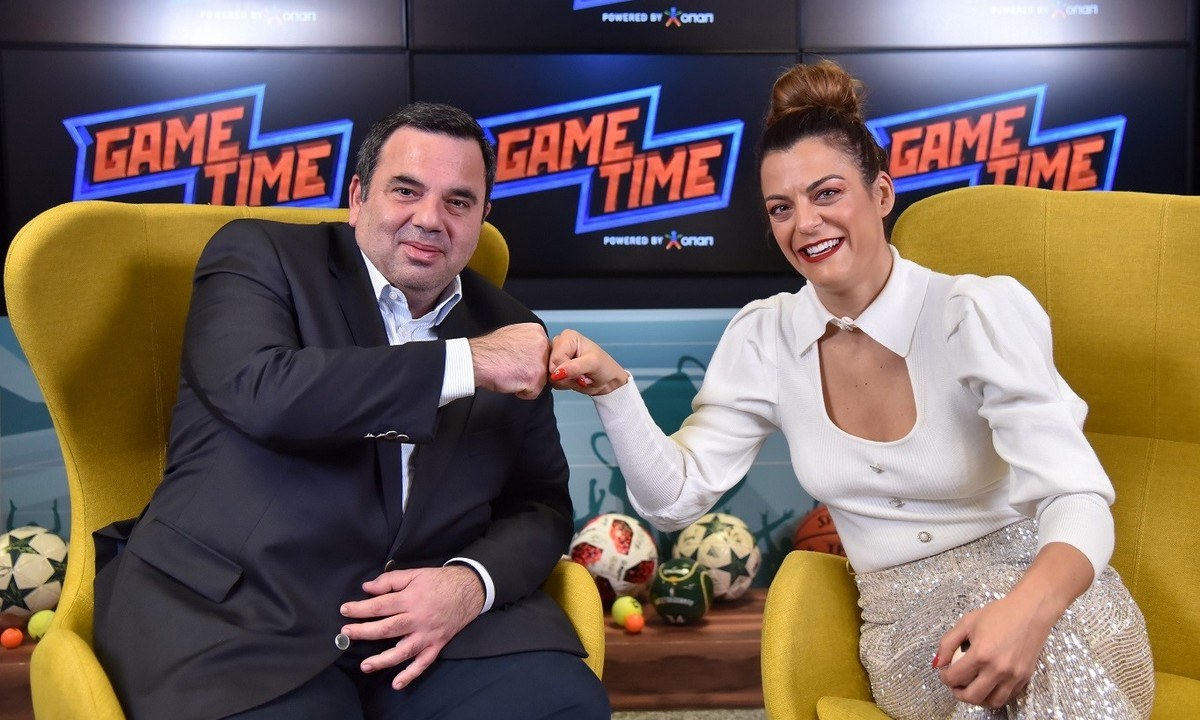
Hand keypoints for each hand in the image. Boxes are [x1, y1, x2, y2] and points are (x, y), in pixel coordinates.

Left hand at [339, 565, 484, 689]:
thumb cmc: (440, 581)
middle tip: (346, 634)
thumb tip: (367, 588)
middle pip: (387, 629)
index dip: (360, 609)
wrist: (470, 589)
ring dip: (382, 660)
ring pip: (402, 651)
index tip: (345, 610)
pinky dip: (410, 675)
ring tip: (365, 665)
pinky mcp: (437, 645)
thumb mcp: (415, 573)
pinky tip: (397, 684)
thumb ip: (390, 580)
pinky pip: (423, 663)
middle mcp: (418, 619)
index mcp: (411, 599)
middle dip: (363, 632)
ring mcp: (428, 635)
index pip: (380, 605)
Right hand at [469, 323, 549, 399]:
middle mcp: (542, 343)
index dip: (530, 361)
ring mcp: (540, 361)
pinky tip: (510, 381)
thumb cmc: (489, 350)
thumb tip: (533, 352)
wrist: (477, 360)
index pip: (544, 352)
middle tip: (513, 368)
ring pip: (540, 380)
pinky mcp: (535, 378)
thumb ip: (528, 342)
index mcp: (537, 331)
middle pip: (545, 366)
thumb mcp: (513, 335)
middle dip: (530, 371)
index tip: (518, 361)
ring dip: (526, 381)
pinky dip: (522, 392)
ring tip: (511, 373)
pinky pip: (533, 393)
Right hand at [548, 329, 628, 395]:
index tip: (583, 371)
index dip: (567, 369)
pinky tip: (573, 379)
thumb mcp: (593, 364)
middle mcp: (559, 344)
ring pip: (550, 375)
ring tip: (578, 376)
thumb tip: (557, 373)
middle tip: (581, 375)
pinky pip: (551, 381)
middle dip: (566, 376)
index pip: (556, 357)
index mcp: (568, 336)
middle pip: (550, 366)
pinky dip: (563, 384)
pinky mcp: (554, 369)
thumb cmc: (604, 367)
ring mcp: (555, 357)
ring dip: (565, 381)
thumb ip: (575, 367)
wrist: (607, 380)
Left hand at [934, 594, 1054, 707]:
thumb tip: (938, 663)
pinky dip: (994, 694)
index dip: (944, 677)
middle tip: (955, 685)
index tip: (945, 672)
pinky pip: (1007, 696)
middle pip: (972, 696)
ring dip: (978, 698)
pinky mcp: (1025, 678)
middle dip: (958, 693)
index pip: (955, 678)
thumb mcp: (967, 623)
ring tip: (971, 687)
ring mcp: (1013, 676)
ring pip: (992, 702)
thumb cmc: (998, 614)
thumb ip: (948, 643)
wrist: (1030, 612)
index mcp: (981, 654)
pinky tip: (988, 684)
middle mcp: (998, 669)